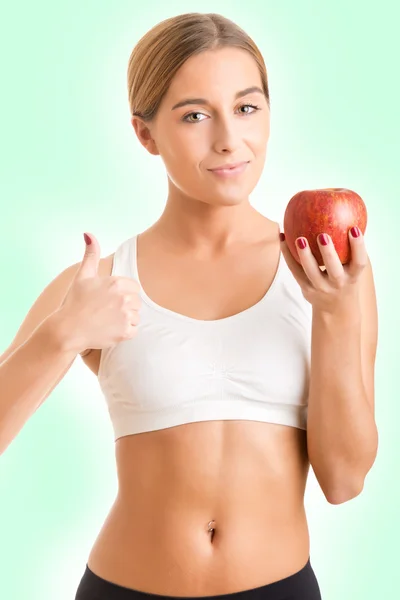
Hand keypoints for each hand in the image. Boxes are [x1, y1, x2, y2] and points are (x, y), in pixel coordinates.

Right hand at [58, 233, 140, 353]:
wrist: (67, 330)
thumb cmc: (75, 302)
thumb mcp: (83, 275)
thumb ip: (90, 254)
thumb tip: (88, 233)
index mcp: (117, 283)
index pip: (134, 288)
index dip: (123, 294)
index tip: (108, 300)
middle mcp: (124, 298)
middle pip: (136, 302)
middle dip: (125, 307)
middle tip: (106, 311)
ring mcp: (126, 316)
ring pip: (136, 317)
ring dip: (125, 320)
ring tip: (107, 321)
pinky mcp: (126, 332)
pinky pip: (134, 331)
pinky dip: (125, 333)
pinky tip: (110, 330)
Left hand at [279, 227, 367, 314]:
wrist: (335, 308)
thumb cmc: (345, 278)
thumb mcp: (352, 268)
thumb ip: (350, 248)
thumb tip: (345, 214)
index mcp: (353, 276)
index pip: (359, 262)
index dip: (358, 246)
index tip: (354, 229)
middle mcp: (338, 283)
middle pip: (333, 269)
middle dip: (328, 253)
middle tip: (323, 235)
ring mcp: (320, 287)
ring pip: (311, 272)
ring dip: (304, 255)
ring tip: (299, 239)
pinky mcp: (306, 288)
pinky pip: (295, 270)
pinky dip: (287, 254)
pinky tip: (282, 238)